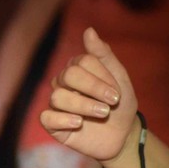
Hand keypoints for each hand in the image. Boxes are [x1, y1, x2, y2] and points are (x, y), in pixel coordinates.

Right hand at [40, 27, 139, 161]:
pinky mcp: (52, 124)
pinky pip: (46, 117)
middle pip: (68, 76)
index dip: (101, 78)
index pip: (82, 63)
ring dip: (84, 106)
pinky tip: (79, 124)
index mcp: (77, 69)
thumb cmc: (120, 106)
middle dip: (94, 89)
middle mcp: (63, 84)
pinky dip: (64, 119)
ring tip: (102, 115)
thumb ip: (103, 55)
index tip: (117, 94)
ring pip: (58, 97)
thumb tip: (88, 31)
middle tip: (111, 103)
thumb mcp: (119, 78)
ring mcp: (56, 103)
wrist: (122, 136)